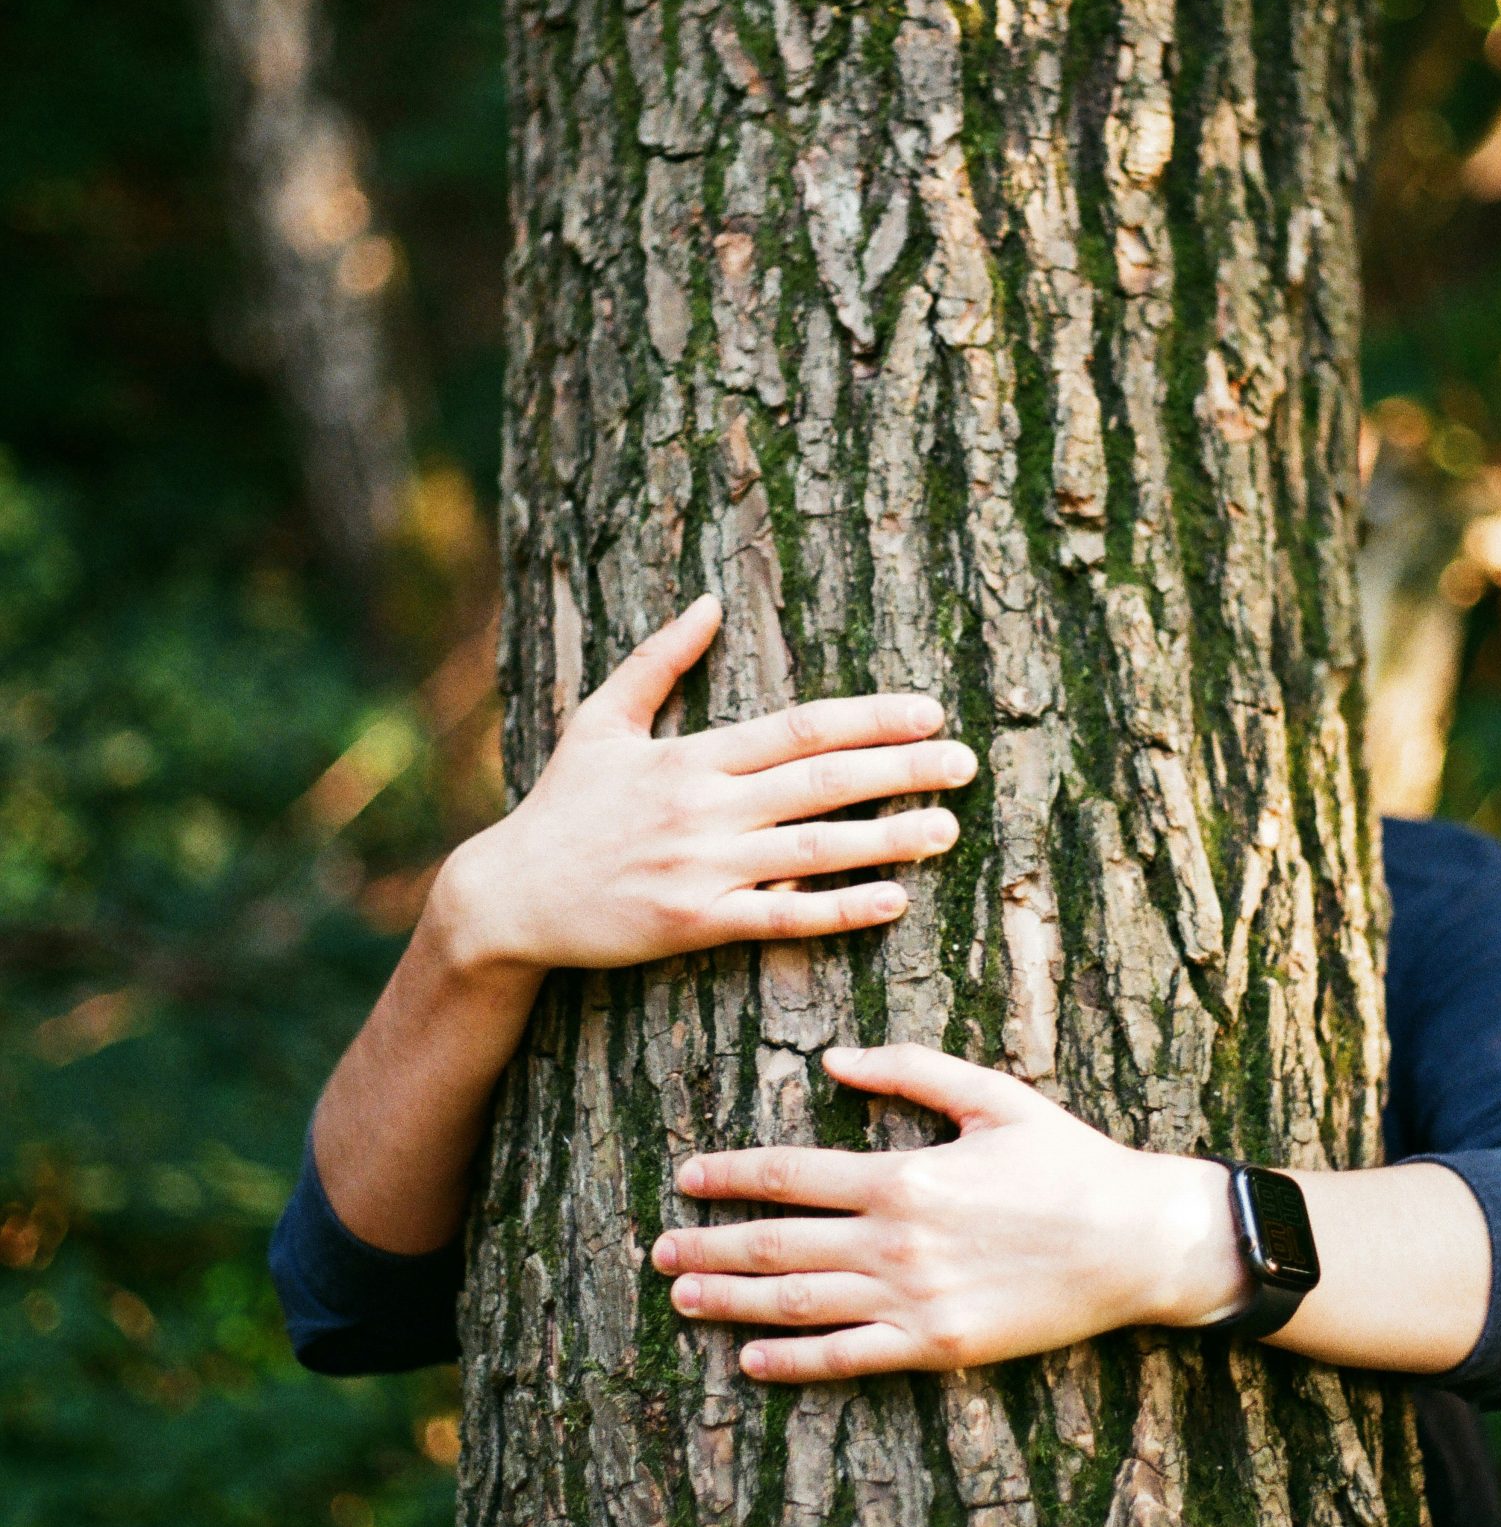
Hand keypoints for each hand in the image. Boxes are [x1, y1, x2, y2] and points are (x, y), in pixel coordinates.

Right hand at [434, 597, 976, 976]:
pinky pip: (782, 915)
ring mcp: (702, 869)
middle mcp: (703, 808)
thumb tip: (708, 602)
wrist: (508, 898)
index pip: (799, 729)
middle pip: (821, 781)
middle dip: (901, 769)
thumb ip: (657, 660)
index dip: (869, 719)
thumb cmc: (560, 806)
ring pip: (813, 848)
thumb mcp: (599, 720)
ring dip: (887, 838)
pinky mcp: (694, 924)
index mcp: (690, 756)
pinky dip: (840, 908)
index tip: (928, 711)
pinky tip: (894, 899)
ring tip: (948, 827)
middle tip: (965, 762)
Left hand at [652, 1043, 1241, 1379]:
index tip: (688, 1177)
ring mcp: (914, 1299)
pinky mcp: (938, 1347)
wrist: (1136, 1241)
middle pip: (778, 1244)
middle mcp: (896, 1241)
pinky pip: (848, 1358)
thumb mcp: (993, 1095)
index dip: (731, 1176)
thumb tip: (831, 1058)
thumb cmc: (1068, 1162)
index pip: (791, 1175)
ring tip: (682, 1299)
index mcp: (905, 1174)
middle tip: (658, 1249)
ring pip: (798, 1302)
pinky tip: (752, 1361)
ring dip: (731, 1302)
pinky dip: (793, 1362)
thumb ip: (909, 1071)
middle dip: (710, 1244)